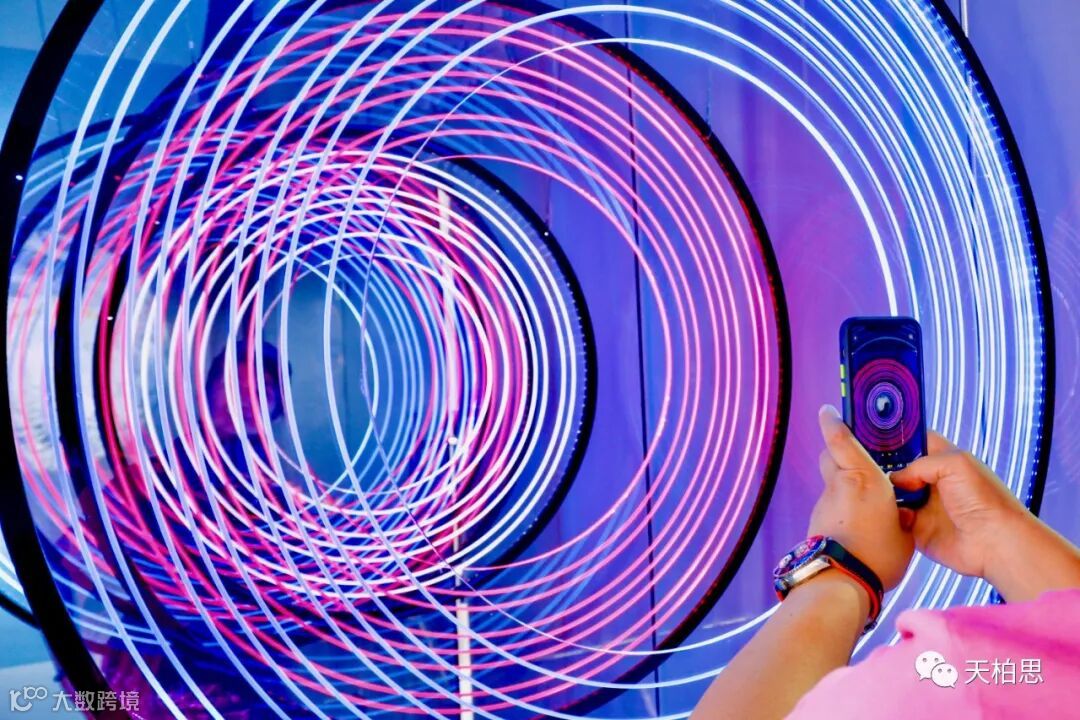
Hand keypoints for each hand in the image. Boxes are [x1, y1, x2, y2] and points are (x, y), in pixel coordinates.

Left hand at [809, 405, 913, 590]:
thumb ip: (900, 515)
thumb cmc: (879, 556)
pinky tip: (856, 522)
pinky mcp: (817, 522)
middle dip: (838, 451)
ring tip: (864, 498)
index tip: (827, 410)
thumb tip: (896, 516)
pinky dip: (841, 507)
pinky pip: (831, 505)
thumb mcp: (905, 533)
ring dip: (842, 483)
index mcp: (865, 479)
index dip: (832, 422)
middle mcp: (840, 485)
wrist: (841, 583)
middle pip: (830, 457)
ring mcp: (824, 504)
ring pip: (831, 483)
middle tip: (853, 452)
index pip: (840, 440)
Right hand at [892, 432, 1079, 600]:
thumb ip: (919, 464)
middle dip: (883, 467)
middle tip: (867, 466)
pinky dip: (889, 516)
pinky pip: (894, 519)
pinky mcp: (917, 529)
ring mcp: (923, 505)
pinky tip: (893, 513)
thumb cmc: (985, 500)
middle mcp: (931, 481)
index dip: (897, 439)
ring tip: (874, 490)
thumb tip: (896, 479)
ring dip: (884, 493)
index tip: (874, 438)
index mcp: (943, 460)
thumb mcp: (956, 464)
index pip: (916, 442)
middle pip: (898, 468)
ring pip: (892, 494)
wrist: (995, 543)